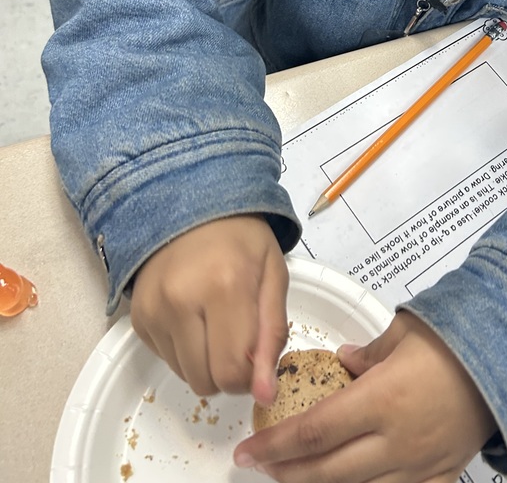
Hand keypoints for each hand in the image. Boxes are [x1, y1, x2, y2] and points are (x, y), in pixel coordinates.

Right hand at [130, 215, 287, 400]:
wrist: (192, 207)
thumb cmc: (241, 241)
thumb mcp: (274, 277)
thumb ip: (273, 336)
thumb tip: (265, 394)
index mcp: (225, 287)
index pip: (233, 372)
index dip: (250, 376)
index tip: (256, 354)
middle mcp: (181, 301)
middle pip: (206, 382)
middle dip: (228, 372)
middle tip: (237, 338)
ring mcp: (154, 310)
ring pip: (185, 376)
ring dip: (205, 363)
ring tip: (215, 322)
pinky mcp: (137, 318)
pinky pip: (166, 360)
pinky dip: (185, 350)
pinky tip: (194, 316)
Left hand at [233, 310, 496, 482]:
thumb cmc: (456, 341)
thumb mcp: (404, 334)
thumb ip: (366, 353)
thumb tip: (341, 362)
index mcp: (381, 400)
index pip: (314, 431)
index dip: (277, 447)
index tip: (247, 453)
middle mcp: (395, 441)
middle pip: (327, 470)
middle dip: (288, 473)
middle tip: (262, 469)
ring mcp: (418, 466)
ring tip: (297, 479)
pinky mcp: (441, 477)